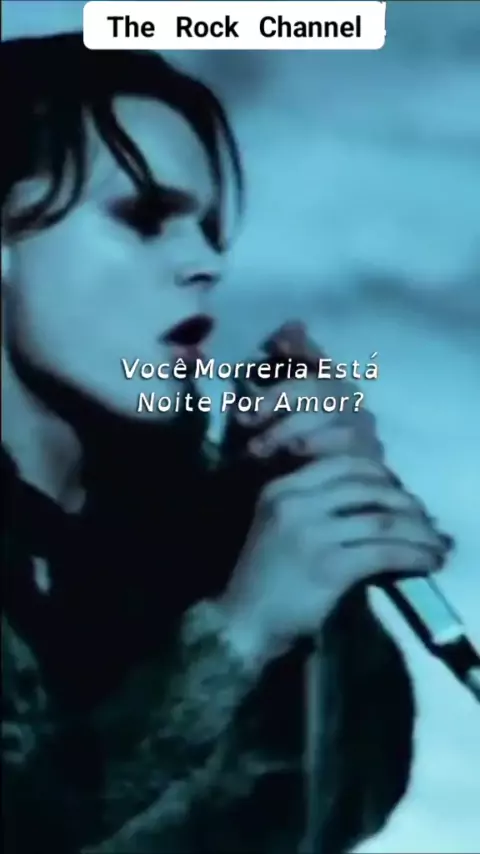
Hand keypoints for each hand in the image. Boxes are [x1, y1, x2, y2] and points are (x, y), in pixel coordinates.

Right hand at [217, 324, 451, 668]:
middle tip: (423, 517)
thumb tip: (371, 495)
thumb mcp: (277, 524)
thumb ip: (312, 504)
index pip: (342, 464)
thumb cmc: (263, 577)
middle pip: (367, 487)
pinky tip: (426, 561)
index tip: (397, 489)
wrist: (241, 622)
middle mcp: (295, 503)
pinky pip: (384, 552)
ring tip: (434, 542)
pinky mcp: (329, 566)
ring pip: (381, 518)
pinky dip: (412, 555)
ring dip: (417, 530)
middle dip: (405, 501)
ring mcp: (311, 533)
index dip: (380, 473)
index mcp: (281, 489)